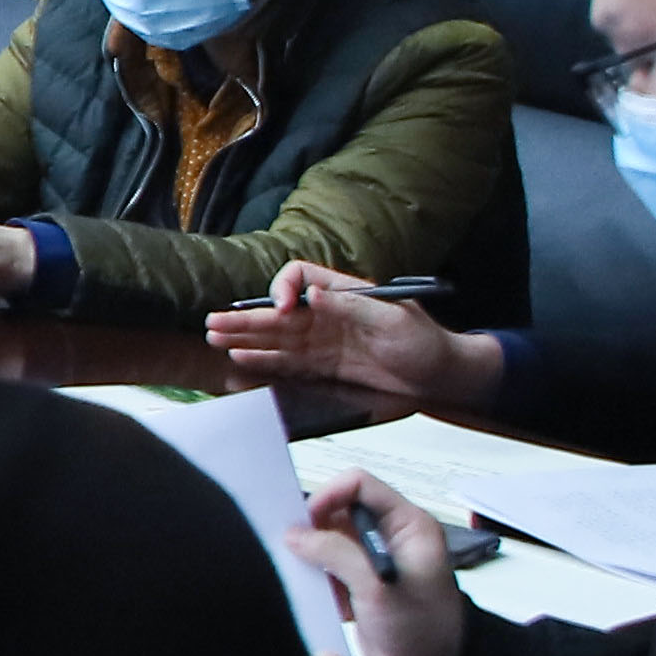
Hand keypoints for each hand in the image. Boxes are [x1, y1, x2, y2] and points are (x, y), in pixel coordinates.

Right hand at [208, 262, 494, 411]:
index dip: (284, 288)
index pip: (301, 277)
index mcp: (344, 294)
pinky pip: (288, 363)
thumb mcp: (393, 319)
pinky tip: (242, 359)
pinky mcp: (325, 367)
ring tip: (216, 339)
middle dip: (248, 317)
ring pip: (277, 338)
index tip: (281, 307)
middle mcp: (328, 315)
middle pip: (279, 312)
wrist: (441, 378)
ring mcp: (324, 342)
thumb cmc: (424, 343)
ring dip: (247, 338)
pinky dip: (265, 361)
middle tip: (215, 323)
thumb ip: (351, 307)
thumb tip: (311, 293)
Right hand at [291, 477, 468, 655]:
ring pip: (328, 538)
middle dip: (314, 527)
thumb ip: (337, 555)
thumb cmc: (420, 628)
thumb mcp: (379, 589)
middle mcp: (389, 536)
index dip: (329, 496)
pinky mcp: (358, 583)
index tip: (305, 523)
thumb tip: (293, 535)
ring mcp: (373, 560)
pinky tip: (319, 596)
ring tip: (306, 577)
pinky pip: (326, 565)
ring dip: (313, 555)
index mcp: (407, 525)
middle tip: (294, 551)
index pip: (359, 485)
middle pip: (339, 509)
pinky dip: (316, 576)